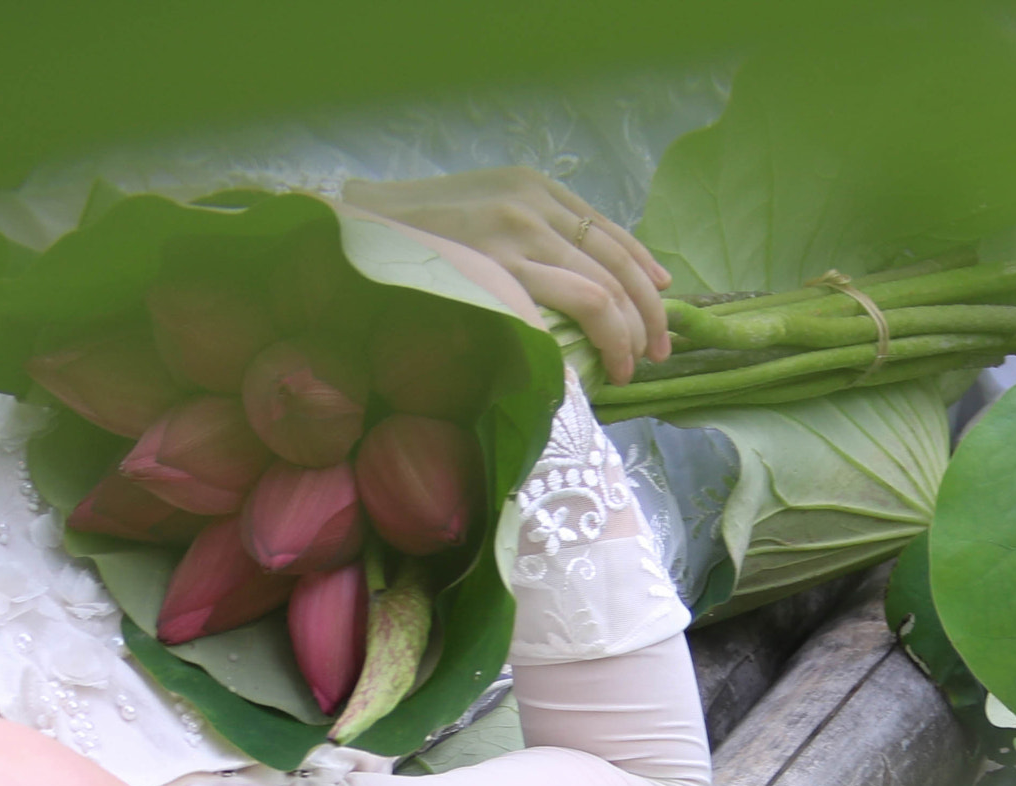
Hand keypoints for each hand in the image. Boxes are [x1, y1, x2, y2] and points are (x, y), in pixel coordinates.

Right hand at [340, 168, 671, 384]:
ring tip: (629, 368)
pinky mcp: (496, 271)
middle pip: (617, 265)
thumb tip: (567, 278)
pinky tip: (595, 369)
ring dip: (625, 336)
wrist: (355, 227)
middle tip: (657, 352)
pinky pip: (565, 311)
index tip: (661, 303)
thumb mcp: (479, 206)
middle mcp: (533, 205)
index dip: (644, 272)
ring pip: (601, 292)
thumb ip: (523, 228)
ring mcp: (515, 238)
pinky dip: (590, 341)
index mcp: (534, 187)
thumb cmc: (411, 230)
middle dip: (648, 315)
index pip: (610, 232)